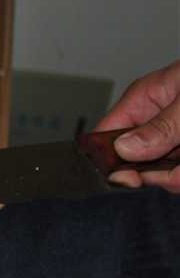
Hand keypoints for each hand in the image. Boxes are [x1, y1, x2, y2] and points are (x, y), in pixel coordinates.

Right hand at [96, 60, 179, 192]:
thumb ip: (161, 126)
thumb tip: (126, 148)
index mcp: (145, 100)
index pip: (106, 135)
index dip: (109, 160)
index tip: (127, 177)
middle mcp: (155, 123)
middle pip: (137, 163)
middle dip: (162, 173)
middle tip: (178, 174)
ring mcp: (173, 140)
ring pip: (165, 174)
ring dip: (179, 177)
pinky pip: (179, 174)